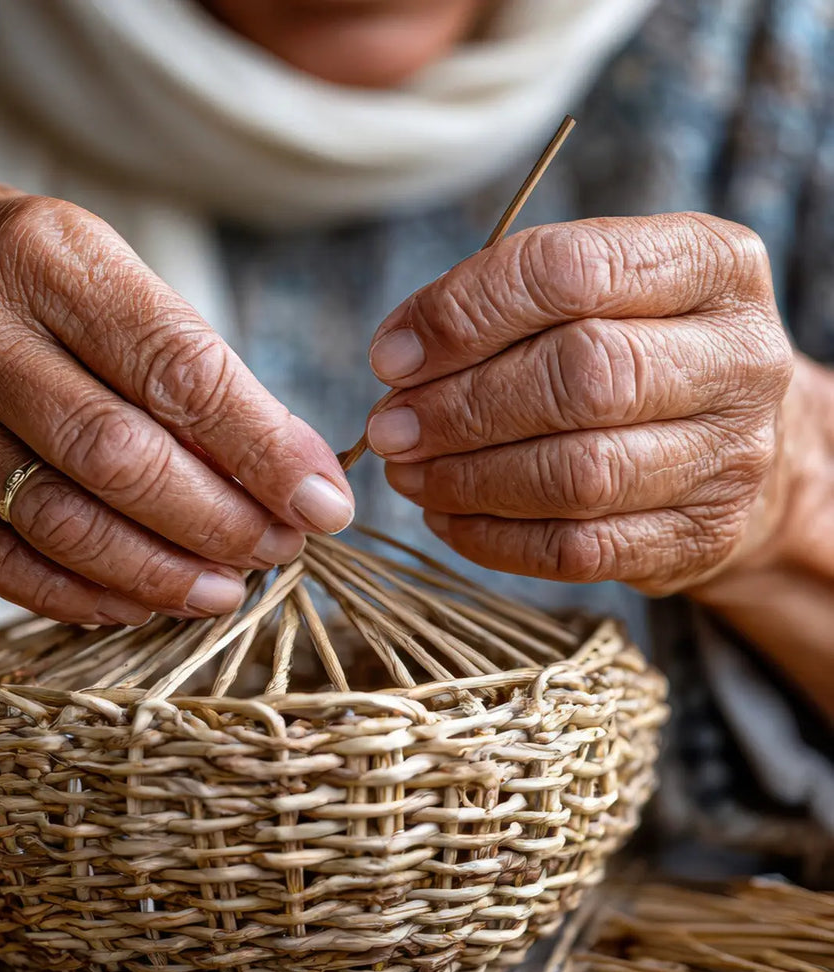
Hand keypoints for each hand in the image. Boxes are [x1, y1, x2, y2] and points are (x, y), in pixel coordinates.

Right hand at [0, 182, 353, 619]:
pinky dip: (82, 595)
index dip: (261, 449)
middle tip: (279, 551)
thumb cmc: (30, 287)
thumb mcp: (112, 283)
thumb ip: (199, 375)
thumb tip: (296, 480)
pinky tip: (142, 604)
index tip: (323, 503)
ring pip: (58, 520)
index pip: (176, 369)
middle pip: (116, 455)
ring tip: (226, 590)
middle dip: (217, 521)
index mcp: (45, 255)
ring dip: (158, 572)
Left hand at [363, 213, 795, 594]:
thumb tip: (399, 359)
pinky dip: (492, 538)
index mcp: (710, 265)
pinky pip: (577, 550)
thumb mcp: (597, 293)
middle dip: (460, 408)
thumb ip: (505, 305)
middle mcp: (740, 357)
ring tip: (407, 474)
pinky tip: (446, 518)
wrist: (740, 444)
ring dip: (467, 479)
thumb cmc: (635, 351)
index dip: (463, 315)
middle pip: (580, 379)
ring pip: (577, 474)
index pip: (569, 271)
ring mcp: (729, 456)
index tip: (391, 357)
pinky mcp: (699, 537)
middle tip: (389, 427)